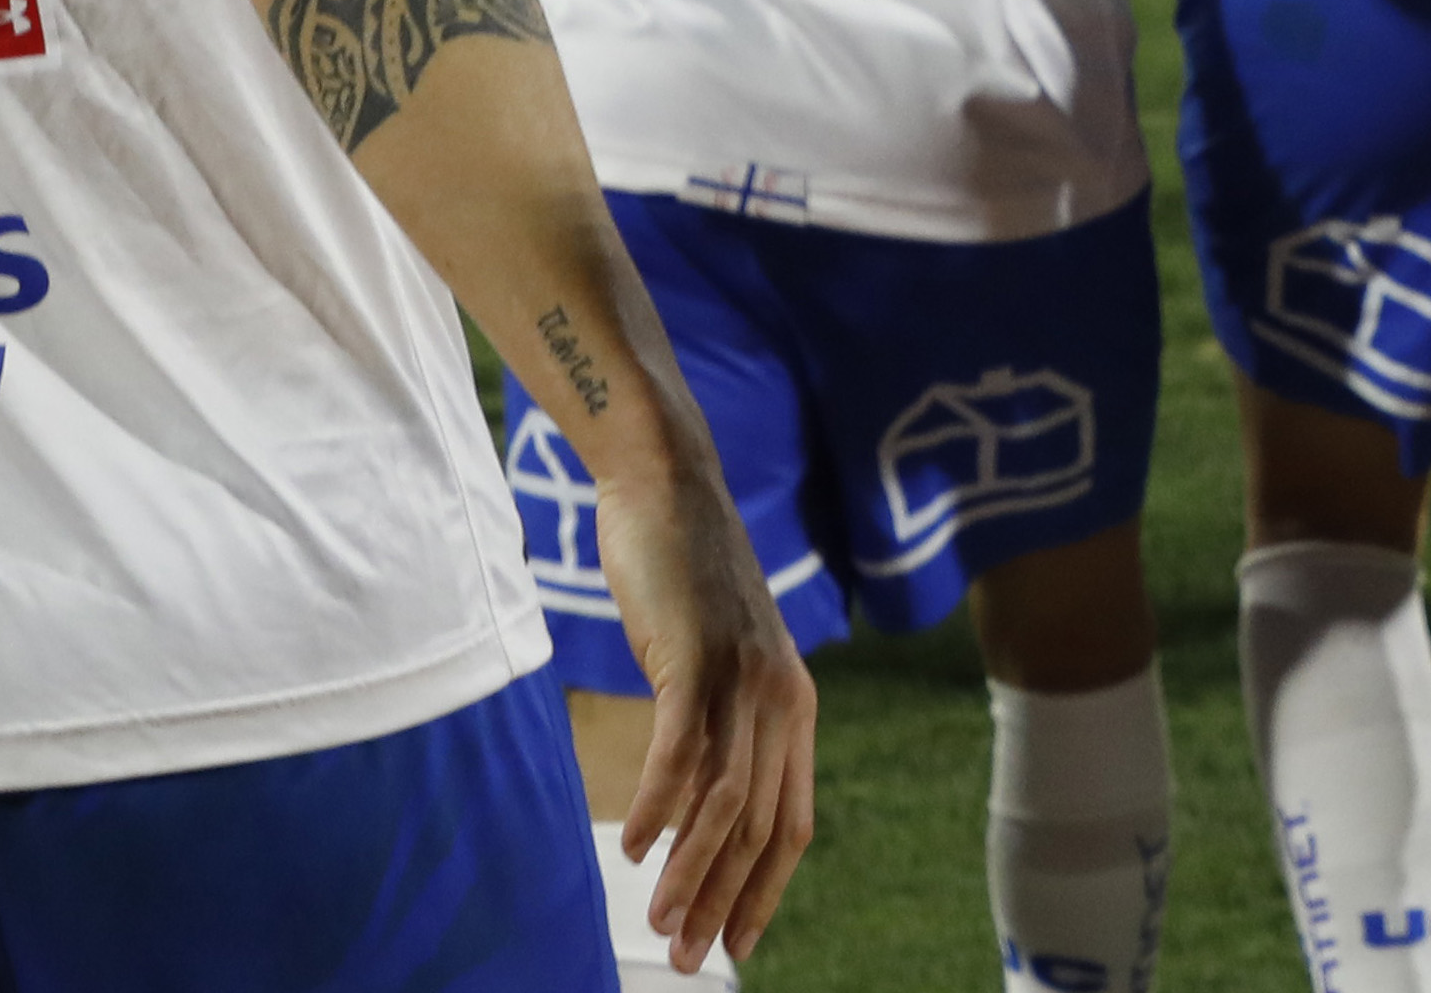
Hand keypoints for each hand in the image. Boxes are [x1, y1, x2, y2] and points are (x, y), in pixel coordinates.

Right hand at [597, 463, 819, 970]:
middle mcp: (782, 696)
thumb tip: (694, 808)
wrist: (666, 485)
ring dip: (688, 870)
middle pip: (758, 825)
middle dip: (722, 900)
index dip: (765, 890)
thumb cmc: (682, 579)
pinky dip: (659, 806)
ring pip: (723, 800)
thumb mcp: (714, 664)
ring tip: (657, 922)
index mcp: (795, 706)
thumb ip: (719, 728)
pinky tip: (635, 847)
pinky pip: (681, 750)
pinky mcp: (696, 653)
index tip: (734, 945)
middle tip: (684, 958)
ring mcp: (742, 674)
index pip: (793, 822)